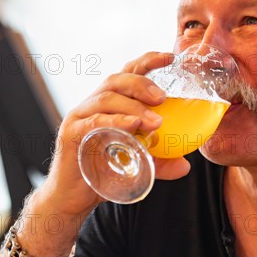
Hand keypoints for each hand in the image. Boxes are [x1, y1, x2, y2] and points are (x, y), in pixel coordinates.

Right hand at [38, 52, 191, 217]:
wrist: (71, 199)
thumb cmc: (100, 175)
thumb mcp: (135, 165)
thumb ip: (158, 162)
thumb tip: (185, 164)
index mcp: (107, 105)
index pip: (126, 74)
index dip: (146, 61)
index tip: (170, 57)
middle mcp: (92, 105)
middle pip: (115, 80)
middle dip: (141, 83)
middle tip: (163, 98)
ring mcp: (79, 118)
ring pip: (105, 98)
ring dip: (133, 107)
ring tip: (155, 121)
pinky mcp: (70, 134)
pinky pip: (92, 121)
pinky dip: (114, 121)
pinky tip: (132, 126)